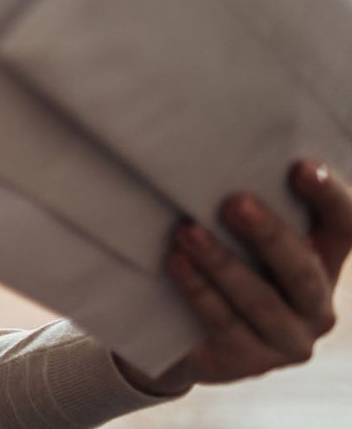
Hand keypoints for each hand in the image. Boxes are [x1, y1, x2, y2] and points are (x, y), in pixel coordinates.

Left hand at [116, 158, 351, 395]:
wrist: (178, 331)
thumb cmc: (216, 261)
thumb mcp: (236, 233)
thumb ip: (244, 205)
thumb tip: (212, 149)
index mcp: (323, 261)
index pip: (344, 228)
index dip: (329, 198)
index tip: (301, 167)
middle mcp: (316, 304)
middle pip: (302, 269)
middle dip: (268, 234)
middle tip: (233, 202)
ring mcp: (288, 340)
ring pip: (261, 301)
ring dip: (222, 263)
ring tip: (187, 231)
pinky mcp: (250, 362)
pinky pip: (226, 324)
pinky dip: (199, 291)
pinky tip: (177, 263)